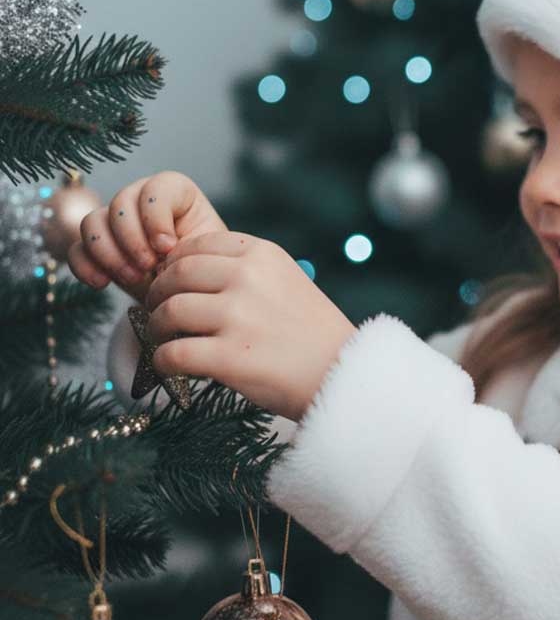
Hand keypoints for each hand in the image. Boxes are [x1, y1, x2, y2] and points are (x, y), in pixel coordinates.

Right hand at [67, 171, 227, 304]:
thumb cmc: (203, 268)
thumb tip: (163, 250)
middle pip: (120, 203)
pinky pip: (76, 249)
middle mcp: (141, 200)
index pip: (156, 188)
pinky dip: (85, 266)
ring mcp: (115, 222)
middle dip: (132, 239)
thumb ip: (189, 244)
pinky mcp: (97, 248)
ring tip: (133, 278)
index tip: (168, 247)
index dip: (156, 217)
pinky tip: (102, 283)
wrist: (188, 294)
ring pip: (92, 222)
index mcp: (176, 193)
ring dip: (109, 253)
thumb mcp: (206, 254)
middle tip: (148, 267)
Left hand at [142, 230, 357, 421]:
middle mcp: (248, 278)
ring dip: (157, 328)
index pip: (198, 245)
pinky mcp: (229, 357)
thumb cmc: (313, 332)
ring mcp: (238, 317)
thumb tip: (185, 272)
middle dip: (158, 293)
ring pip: (169, 312)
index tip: (172, 281)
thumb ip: (246, 270)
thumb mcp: (287, 280)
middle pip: (176, 275)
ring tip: (164, 339)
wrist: (342, 373)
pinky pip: (172, 354)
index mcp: (263, 254)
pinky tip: (170, 366)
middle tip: (157, 311)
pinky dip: (162, 361)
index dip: (175, 264)